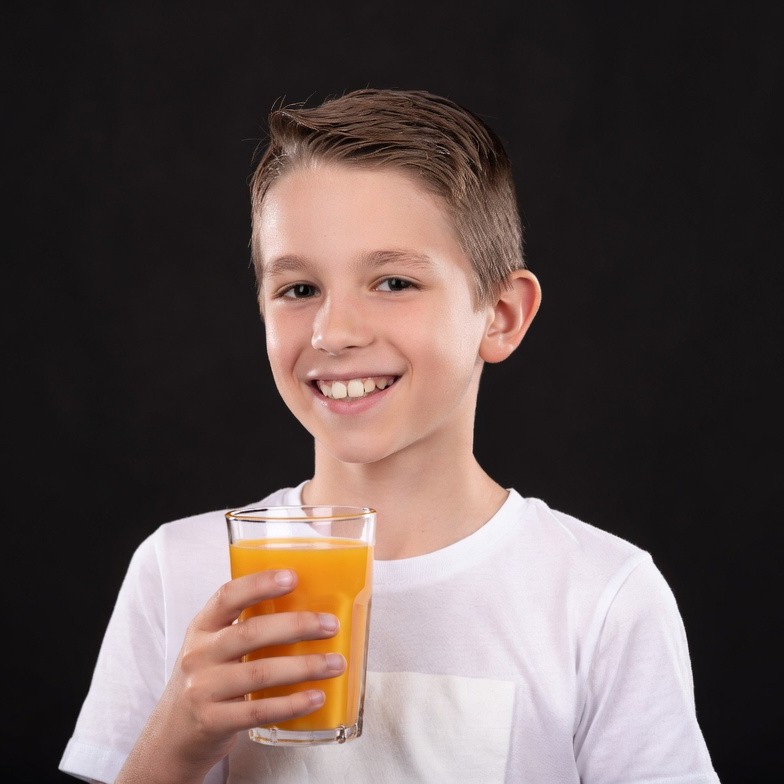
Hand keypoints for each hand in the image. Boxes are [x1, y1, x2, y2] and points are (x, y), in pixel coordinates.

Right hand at [116, 569, 344, 783]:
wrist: (173, 735)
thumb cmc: (208, 679)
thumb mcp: (214, 646)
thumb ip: (246, 627)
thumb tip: (308, 607)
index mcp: (202, 627)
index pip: (227, 596)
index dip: (259, 583)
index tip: (292, 577)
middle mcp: (199, 654)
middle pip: (251, 633)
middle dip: (297, 626)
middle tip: (330, 625)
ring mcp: (202, 689)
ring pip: (260, 672)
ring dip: (304, 667)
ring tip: (335, 663)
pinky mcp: (212, 721)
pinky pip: (258, 711)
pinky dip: (291, 704)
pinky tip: (316, 697)